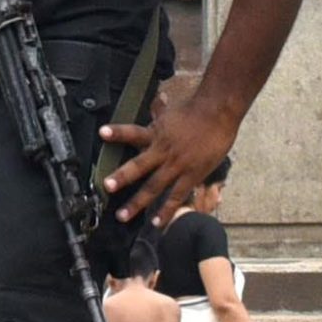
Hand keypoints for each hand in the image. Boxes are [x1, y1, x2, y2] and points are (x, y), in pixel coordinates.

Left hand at [100, 96, 240, 227]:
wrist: (220, 113)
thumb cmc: (199, 110)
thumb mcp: (175, 110)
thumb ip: (163, 109)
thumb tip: (159, 97)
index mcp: (157, 133)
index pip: (133, 132)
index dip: (117, 132)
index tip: (102, 133)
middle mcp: (163, 150)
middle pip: (138, 166)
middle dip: (121, 177)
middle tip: (106, 187)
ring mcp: (176, 165)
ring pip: (153, 186)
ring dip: (137, 202)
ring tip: (122, 216)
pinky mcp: (191, 176)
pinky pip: (176, 196)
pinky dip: (166, 211)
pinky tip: (156, 224)